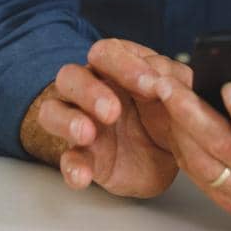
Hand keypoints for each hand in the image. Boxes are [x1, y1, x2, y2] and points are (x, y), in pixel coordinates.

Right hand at [21, 39, 187, 198]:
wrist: (162, 160)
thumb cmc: (163, 116)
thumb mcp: (177, 97)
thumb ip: (174, 81)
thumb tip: (166, 78)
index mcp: (115, 69)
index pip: (106, 53)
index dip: (123, 64)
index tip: (150, 84)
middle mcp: (90, 90)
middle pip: (70, 76)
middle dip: (89, 91)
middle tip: (113, 111)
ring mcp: (80, 123)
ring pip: (53, 111)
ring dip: (68, 121)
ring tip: (86, 134)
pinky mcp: (81, 157)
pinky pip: (66, 159)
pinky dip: (71, 167)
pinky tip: (82, 177)